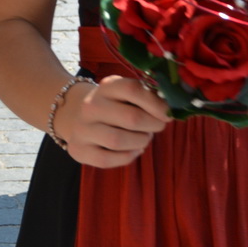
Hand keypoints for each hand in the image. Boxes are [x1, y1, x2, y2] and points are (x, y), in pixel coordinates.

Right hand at [50, 75, 169, 167]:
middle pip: (131, 118)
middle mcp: (90, 106)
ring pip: (119, 140)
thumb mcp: (125, 94)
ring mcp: (82, 128)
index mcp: (106, 87)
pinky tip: (133, 150)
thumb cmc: (113, 106)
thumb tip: (171, 110)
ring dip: (140, 142)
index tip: (167, 113)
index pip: (132, 89)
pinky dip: (127, 157)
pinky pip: (108, 159)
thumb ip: (146, 98)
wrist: (77, 116)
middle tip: (159, 126)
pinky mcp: (79, 150)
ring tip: (145, 138)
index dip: (155, 103)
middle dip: (153, 125)